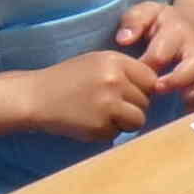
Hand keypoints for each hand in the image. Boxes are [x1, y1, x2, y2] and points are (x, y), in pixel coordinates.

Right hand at [28, 51, 157, 141]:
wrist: (34, 97)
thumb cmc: (68, 80)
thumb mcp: (97, 63)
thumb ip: (126, 71)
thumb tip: (159, 86)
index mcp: (115, 61)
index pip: (150, 78)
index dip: (142, 88)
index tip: (127, 92)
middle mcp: (114, 80)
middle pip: (146, 100)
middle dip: (133, 106)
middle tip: (108, 105)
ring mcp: (107, 104)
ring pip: (138, 119)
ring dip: (124, 121)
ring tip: (102, 114)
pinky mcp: (99, 127)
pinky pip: (118, 133)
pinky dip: (107, 132)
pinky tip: (89, 122)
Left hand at [115, 0, 193, 104]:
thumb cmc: (164, 23)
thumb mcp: (147, 13)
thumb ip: (134, 21)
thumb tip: (124, 40)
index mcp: (177, 32)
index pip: (161, 53)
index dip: (147, 67)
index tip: (134, 77)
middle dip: (178, 79)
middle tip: (159, 89)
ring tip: (185, 101)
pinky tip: (192, 113)